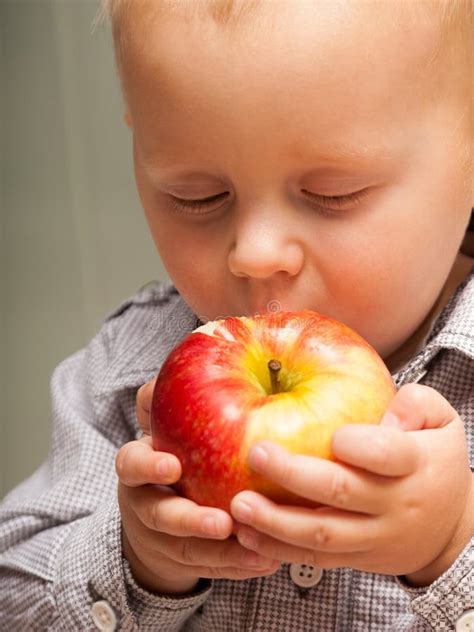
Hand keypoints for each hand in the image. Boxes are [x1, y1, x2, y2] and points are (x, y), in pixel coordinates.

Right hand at [116, 378, 280, 594]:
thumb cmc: (171, 452)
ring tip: (257, 549)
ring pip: (188, 550)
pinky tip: (268, 561)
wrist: (157, 511)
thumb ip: (170, 395)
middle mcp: (146, 502)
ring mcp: (164, 538)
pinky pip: (212, 568)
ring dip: (222, 552)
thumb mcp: (164, 424)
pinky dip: (238, 567)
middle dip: (188, 521)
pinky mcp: (187, 561)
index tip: (173, 465)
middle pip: (159, 515)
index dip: (148, 465)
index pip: (131, 463)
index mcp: (138, 467)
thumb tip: (194, 343)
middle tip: (222, 522)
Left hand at [229, 384, 472, 586]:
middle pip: (341, 492)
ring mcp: (374, 536)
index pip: (387, 454)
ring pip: (322, 534)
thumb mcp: (443, 421)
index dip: (358, 445)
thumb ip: (416, 403)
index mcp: (415, 463)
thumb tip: (385, 415)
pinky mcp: (357, 557)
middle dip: (293, 474)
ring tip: (240, 505)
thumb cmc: (436, 462)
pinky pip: (316, 560)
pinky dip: (280, 550)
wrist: (451, 529)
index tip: (333, 435)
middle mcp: (394, 504)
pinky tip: (249, 536)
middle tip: (256, 453)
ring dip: (276, 522)